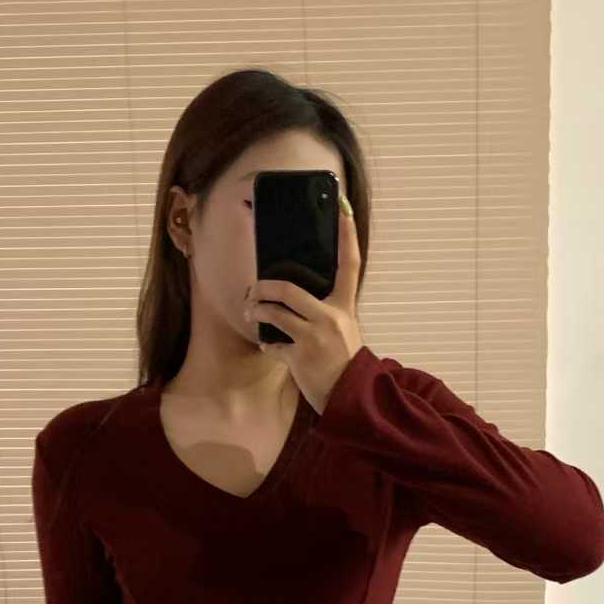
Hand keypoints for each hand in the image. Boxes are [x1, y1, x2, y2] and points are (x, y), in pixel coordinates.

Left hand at [242, 195, 363, 415]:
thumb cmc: (345, 360)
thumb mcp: (345, 329)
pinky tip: (269, 346)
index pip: (350, 263)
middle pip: (288, 289)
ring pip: (273, 314)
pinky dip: (267, 345)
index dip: (346, 234)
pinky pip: (273, 345)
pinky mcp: (300, 358)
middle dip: (263, 288)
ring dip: (256, 312)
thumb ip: (327, 310)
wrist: (352, 396)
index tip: (341, 208)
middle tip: (253, 291)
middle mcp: (330, 317)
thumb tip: (295, 295)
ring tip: (251, 312)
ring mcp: (314, 338)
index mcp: (345, 306)